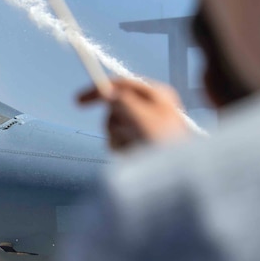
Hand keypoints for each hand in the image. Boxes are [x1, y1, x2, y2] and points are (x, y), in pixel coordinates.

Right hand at [77, 78, 192, 151]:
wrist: (181, 176)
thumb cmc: (166, 145)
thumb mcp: (141, 117)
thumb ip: (122, 101)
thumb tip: (107, 93)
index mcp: (157, 94)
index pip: (121, 84)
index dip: (98, 90)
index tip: (78, 102)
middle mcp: (153, 107)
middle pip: (116, 106)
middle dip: (114, 122)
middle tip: (125, 133)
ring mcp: (148, 125)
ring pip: (116, 125)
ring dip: (118, 138)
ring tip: (134, 148)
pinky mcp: (144, 142)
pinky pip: (121, 140)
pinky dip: (122, 148)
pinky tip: (134, 155)